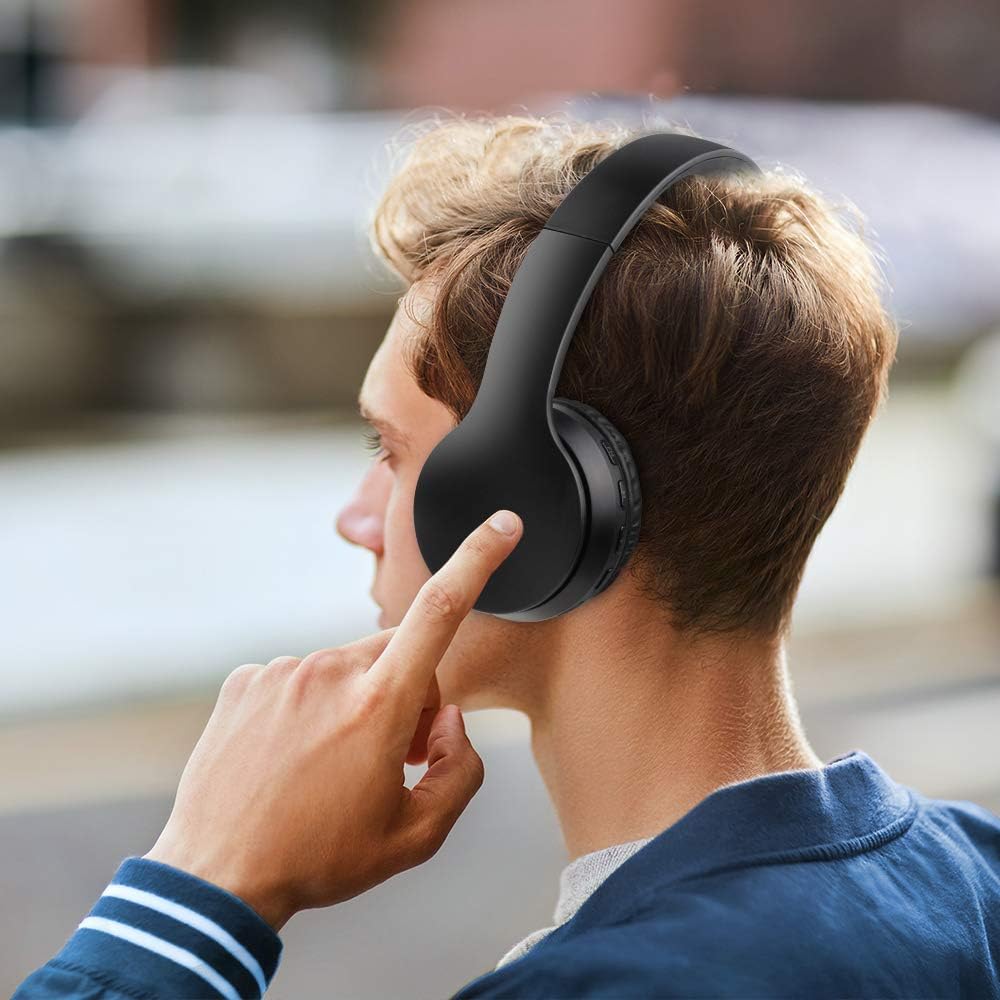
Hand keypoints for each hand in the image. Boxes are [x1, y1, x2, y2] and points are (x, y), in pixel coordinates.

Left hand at [144, 509, 522, 930]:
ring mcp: (282, 672)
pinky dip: (306, 707)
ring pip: (347, 669)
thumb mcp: (415, 836)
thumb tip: (449, 721)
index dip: (477, 560)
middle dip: (407, 692)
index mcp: (381, 704)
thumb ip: (459, 771)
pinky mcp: (245, 681)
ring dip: (354, 702)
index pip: (441, 610)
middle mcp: (331, 672)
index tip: (502, 525)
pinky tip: (289, 756)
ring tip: (327, 766)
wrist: (216, 878)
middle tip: (387, 756)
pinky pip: (299, 679)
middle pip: (398, 654)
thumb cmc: (319, 859)